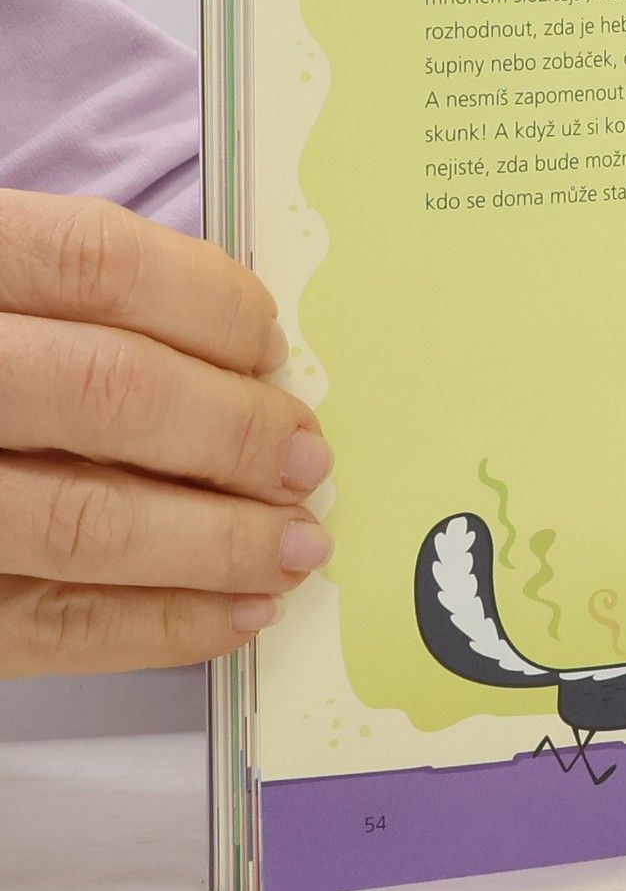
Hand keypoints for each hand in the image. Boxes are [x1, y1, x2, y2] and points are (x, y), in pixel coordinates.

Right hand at [0, 192, 331, 676]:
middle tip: (304, 461)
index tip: (271, 350)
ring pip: (86, 521)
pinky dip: (165, 625)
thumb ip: (91, 312)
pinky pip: (55, 627)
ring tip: (296, 548)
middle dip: (234, 433)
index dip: (211, 306)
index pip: (99, 264)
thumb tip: (253, 368)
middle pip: (111, 391)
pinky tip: (238, 614)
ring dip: (220, 542)